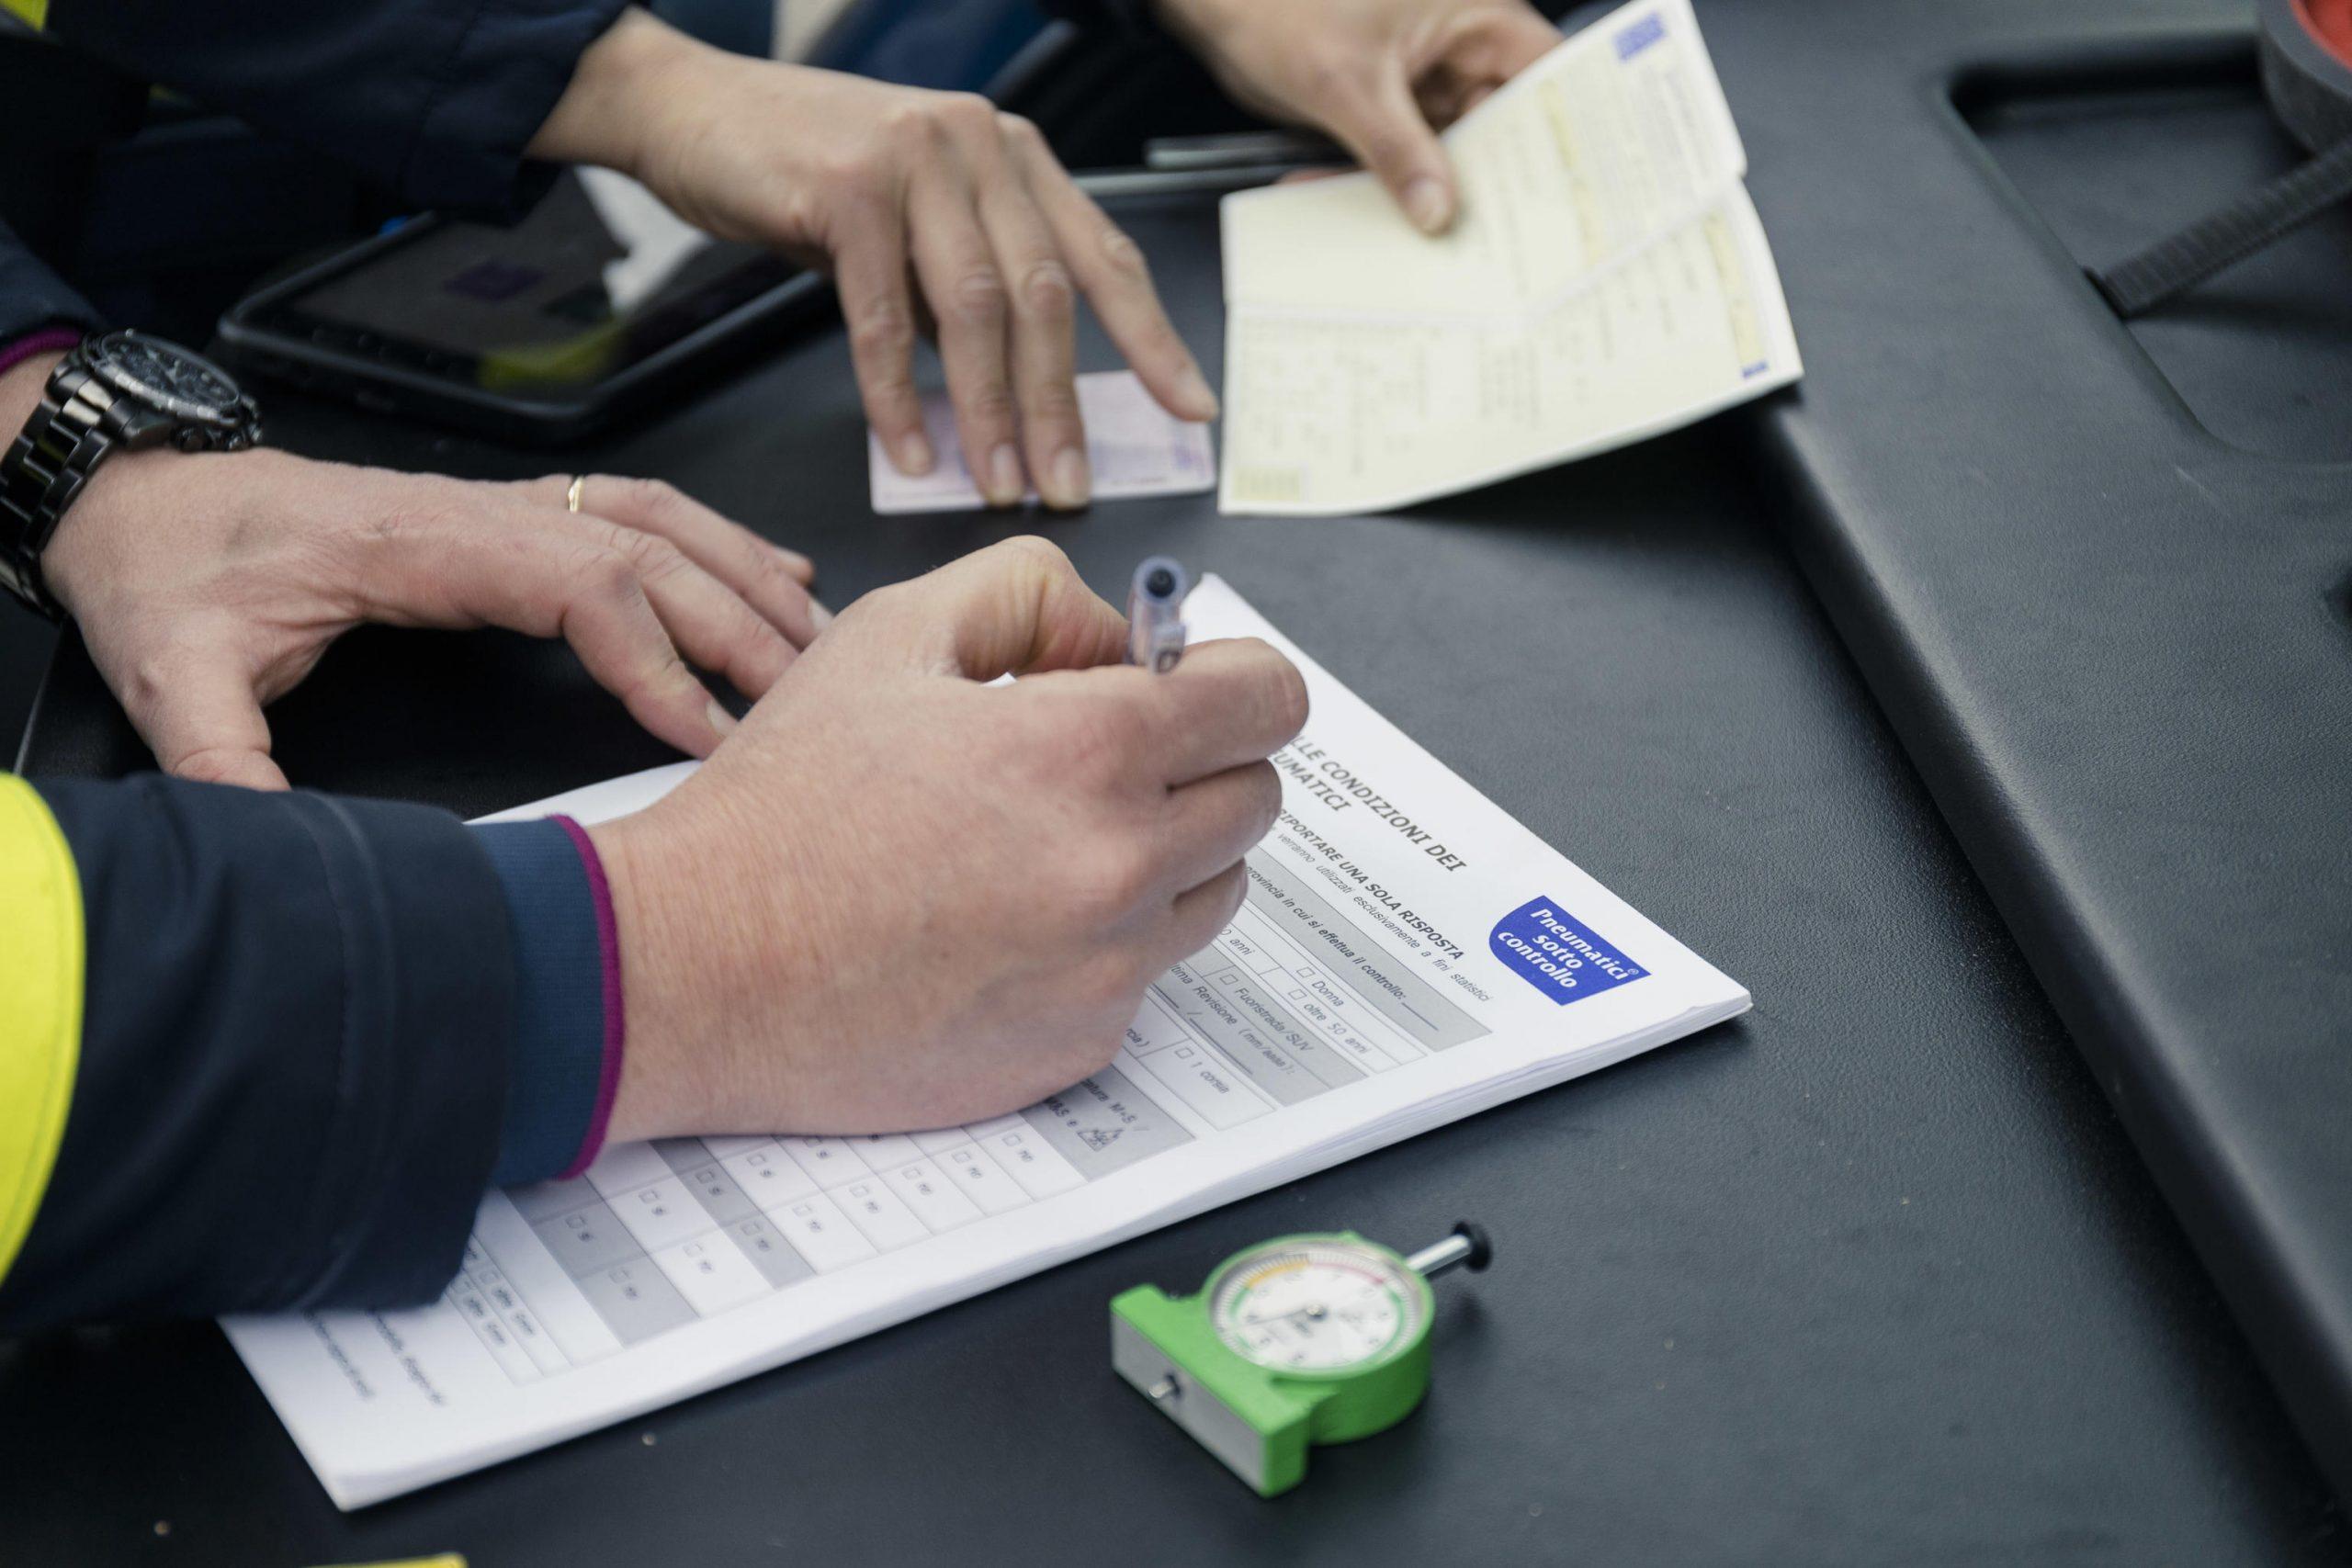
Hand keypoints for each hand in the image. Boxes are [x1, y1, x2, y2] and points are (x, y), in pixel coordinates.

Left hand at [30, 405, 821, 789]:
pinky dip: (719, 541)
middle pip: (649, 550)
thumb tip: (269, 847)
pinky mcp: (510, 517)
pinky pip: (640, 512)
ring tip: (818, 637)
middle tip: (809, 699)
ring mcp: (504, 506)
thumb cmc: (173, 571)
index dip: (658, 656)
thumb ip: (220, 759)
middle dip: (740, 623)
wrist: (147, 499)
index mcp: (423, 538)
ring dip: (747, 573)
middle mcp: (483, 511)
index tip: (710, 731)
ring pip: (660, 520)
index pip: (582, 582)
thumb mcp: (172, 671)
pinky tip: (772, 572)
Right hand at [534, 12, 1218, 509]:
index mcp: (1013, 154)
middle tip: (1068, 483)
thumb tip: (1015, 396)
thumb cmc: (804, 171)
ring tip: (998, 484)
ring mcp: (917, 158)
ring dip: (991, 413)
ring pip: (977, 311)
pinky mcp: (848, 188)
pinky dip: (898, 397)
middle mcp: (979, 145)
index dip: (1152, 340)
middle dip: (1061, 404)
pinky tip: (910, 452)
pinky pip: (884, 318)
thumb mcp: (914, 223)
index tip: (1191, 409)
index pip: (1104, 256)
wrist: (689, 109)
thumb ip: (966, 290)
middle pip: (1046, 295)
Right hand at [589, 537, 1307, 1139]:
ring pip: (1215, 891)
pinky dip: (1103, 943)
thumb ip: (1035, 597)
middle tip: (1101, 763)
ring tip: (1044, 843)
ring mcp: (1109, 967)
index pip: (1269, 699)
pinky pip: (1145, 975)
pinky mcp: (1081, 1044)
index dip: (1233, 679)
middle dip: (1199, 764)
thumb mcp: (894, 633)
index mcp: (1090, 749)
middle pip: (1256, 798)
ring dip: (1165, 857)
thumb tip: (1120, 637)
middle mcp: (1122, 863)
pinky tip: (1003, 923)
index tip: (1192, 687)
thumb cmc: (782, 807)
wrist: (695, 965)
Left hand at [1156, 0, 1560, 232]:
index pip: (1543, 72)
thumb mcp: (1346, 83)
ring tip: (1448, 240)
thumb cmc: (1279, 5)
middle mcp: (1458, 42)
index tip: (1570, 186)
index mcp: (1472, 12)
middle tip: (1504, 235)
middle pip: (1504, 119)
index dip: (1563, 126)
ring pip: (1457, 144)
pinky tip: (1393, 219)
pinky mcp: (1392, 103)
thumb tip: (1437, 210)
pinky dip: (1401, 184)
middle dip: (1497, 175)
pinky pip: (1412, 153)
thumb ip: (1396, 151)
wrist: (1217, 8)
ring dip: (1444, 189)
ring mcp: (1425, 76)